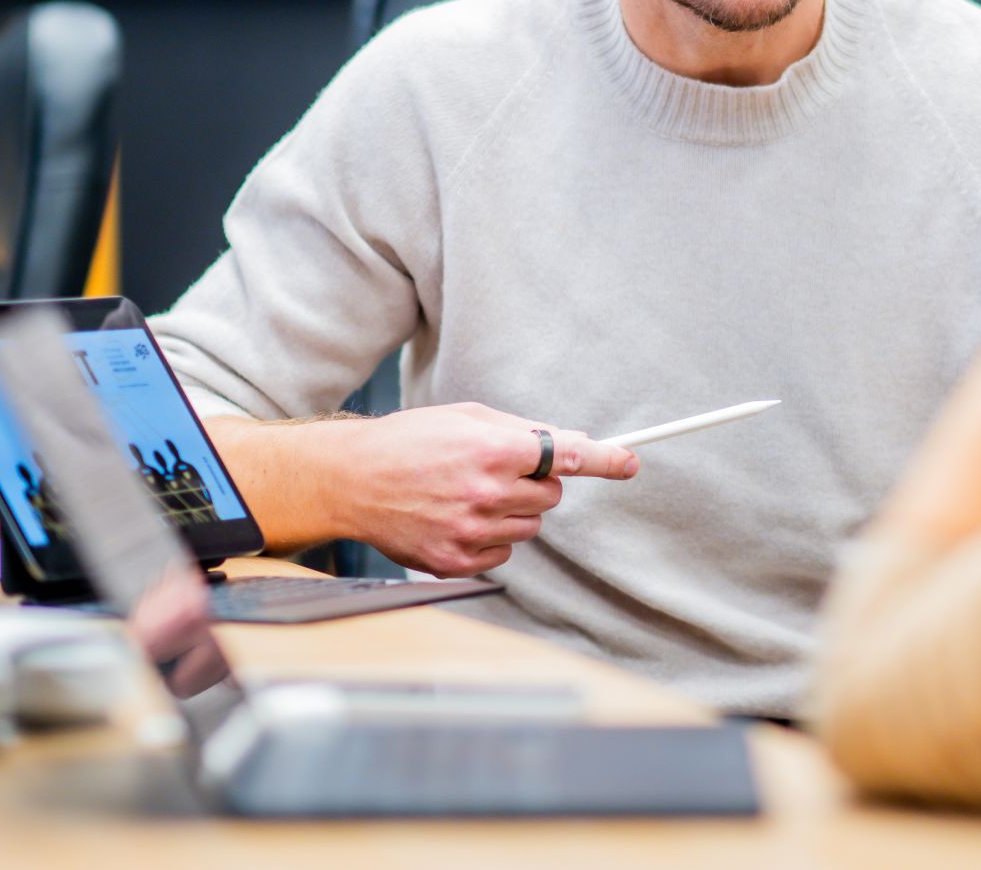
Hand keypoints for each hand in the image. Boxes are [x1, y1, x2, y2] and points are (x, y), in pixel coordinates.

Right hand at [332, 402, 638, 577]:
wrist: (352, 480)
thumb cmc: (410, 441)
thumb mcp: (467, 418)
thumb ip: (523, 430)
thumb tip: (573, 439)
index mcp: (491, 451)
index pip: (565, 455)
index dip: (603, 459)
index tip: (629, 462)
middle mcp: (485, 494)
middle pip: (552, 496)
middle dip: (537, 483)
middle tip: (501, 471)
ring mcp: (470, 532)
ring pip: (531, 527)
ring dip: (515, 512)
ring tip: (472, 494)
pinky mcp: (455, 562)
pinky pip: (505, 553)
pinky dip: (493, 538)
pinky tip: (460, 518)